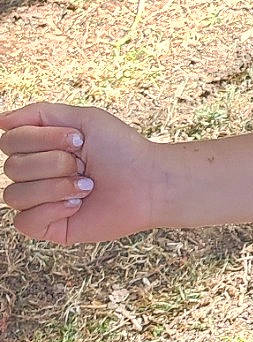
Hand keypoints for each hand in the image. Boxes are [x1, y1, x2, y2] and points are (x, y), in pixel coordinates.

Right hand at [0, 102, 173, 246]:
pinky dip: (51, 210)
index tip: (78, 140)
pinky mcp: (50, 227)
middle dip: (54, 163)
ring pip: (14, 194)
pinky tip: (77, 205)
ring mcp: (41, 202)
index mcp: (40, 148)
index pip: (10, 141)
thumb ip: (40, 114)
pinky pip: (23, 221)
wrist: (149, 182)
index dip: (42, 139)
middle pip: (12, 167)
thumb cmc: (121, 149)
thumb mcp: (83, 119)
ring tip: (87, 186)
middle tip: (85, 166)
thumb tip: (1, 121)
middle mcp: (36, 175)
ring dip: (55, 187)